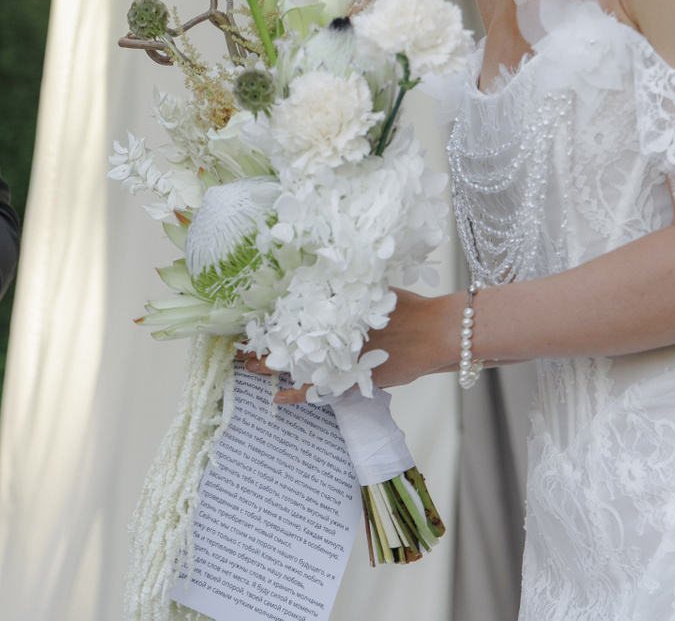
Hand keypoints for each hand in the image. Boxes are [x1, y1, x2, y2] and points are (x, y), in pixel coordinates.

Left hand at [244, 288, 458, 403]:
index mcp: (336, 311)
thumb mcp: (372, 292)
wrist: (435, 332)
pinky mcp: (350, 379)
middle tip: (239, 346)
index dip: (269, 321)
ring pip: (295, 364)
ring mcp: (340, 358)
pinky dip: (296, 394)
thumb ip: (348, 290)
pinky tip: (276, 398)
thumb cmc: (408, 309)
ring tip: (246, 367)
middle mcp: (333, 334)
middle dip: (263, 343)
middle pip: (288, 339)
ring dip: (269, 366)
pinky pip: (317, 390)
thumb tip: (322, 277)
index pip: (291, 316)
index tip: (248, 322)